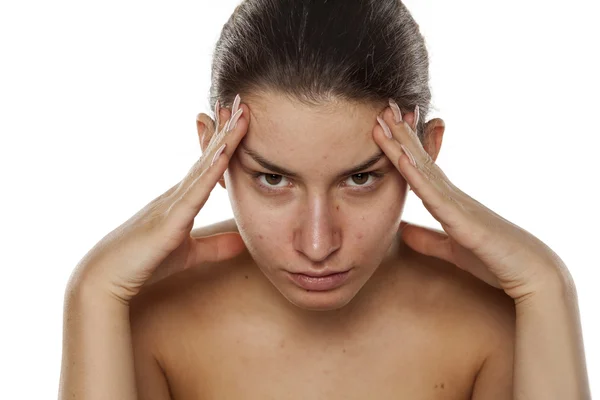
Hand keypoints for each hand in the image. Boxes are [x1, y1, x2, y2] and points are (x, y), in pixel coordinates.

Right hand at [68, 95, 248, 304]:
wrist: (106, 278)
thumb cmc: (144, 263)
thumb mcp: (188, 254)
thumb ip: (214, 246)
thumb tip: (242, 242)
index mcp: (182, 200)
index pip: (208, 166)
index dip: (225, 143)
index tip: (241, 119)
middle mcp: (177, 193)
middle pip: (207, 156)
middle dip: (227, 129)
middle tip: (243, 101)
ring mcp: (172, 203)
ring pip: (204, 166)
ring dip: (224, 140)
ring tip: (240, 114)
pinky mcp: (170, 220)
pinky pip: (194, 192)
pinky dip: (210, 172)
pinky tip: (224, 153)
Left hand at [372, 99, 570, 300]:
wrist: (531, 273)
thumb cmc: (495, 260)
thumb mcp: (453, 250)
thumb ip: (428, 240)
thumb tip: (402, 231)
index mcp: (448, 202)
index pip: (420, 169)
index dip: (402, 148)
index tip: (384, 127)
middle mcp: (453, 196)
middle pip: (420, 160)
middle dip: (400, 135)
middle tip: (382, 108)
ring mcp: (458, 204)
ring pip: (424, 169)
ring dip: (402, 145)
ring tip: (385, 120)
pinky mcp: (462, 220)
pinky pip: (434, 195)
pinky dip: (416, 176)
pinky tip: (402, 158)